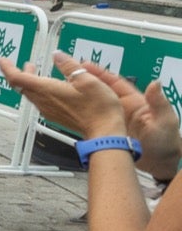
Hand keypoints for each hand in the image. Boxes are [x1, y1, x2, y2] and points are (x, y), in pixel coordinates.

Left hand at [0, 52, 127, 139]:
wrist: (104, 132)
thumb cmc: (98, 108)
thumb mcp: (87, 79)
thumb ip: (69, 66)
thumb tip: (57, 55)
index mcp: (47, 90)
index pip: (17, 78)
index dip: (7, 68)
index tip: (2, 60)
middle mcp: (43, 101)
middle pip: (21, 86)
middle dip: (20, 72)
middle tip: (26, 64)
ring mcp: (48, 110)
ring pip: (30, 93)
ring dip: (30, 81)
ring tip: (35, 71)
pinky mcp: (54, 116)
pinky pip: (39, 101)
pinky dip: (39, 90)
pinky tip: (50, 86)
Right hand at [72, 57, 181, 176]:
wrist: (161, 164)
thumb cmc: (166, 142)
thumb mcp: (165, 120)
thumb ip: (159, 103)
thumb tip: (156, 84)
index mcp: (136, 102)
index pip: (115, 83)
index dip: (100, 73)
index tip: (85, 65)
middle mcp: (123, 108)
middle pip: (102, 91)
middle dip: (86, 80)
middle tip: (67, 72)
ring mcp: (115, 120)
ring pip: (95, 104)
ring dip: (81, 96)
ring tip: (63, 88)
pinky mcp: (110, 132)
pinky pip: (94, 119)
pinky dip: (82, 113)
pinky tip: (69, 110)